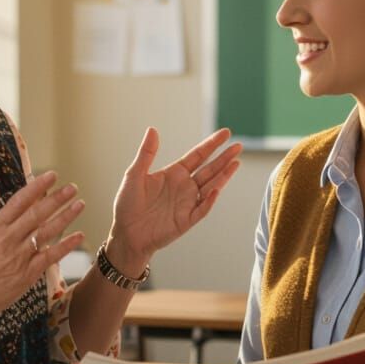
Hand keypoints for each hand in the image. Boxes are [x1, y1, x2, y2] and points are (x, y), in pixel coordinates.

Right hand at [0, 171, 84, 324]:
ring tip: (80, 204)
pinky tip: (78, 236)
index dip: (37, 186)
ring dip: (65, 217)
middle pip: (37, 214)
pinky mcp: (28, 273)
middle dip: (56, 199)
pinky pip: (50, 256)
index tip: (52, 175)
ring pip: (46, 232)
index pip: (20, 200)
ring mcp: (20, 256)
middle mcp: (9, 238)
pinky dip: (65, 246)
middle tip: (72, 188)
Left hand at [106, 128, 241, 273]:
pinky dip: (209, 200)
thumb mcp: (134, 175)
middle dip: (223, 158)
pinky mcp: (186, 220)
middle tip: (239, 146)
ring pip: (210, 186)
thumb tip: (152, 130)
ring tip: (236, 162)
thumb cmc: (128, 204)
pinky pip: (201, 208)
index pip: (198, 156)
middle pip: (209, 169)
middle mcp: (184, 186)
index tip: (226, 133)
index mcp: (174, 173)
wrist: (126, 233)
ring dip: (223, 176)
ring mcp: (187, 203)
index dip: (212, 145)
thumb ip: (146, 154)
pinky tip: (216, 189)